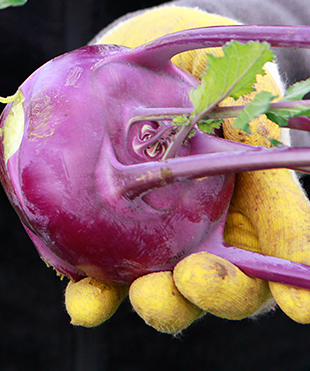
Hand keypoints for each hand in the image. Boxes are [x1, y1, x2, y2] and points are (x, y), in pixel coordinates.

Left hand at [64, 6, 309, 332]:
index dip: (294, 284)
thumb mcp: (228, 73)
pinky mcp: (105, 237)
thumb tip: (262, 114)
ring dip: (158, 303)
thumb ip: (244, 100)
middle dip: (216, 293)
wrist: (133, 66)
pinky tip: (82, 299)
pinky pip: (101, 276)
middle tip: (196, 279)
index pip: (279, 244)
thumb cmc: (194, 70)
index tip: (298, 304)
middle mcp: (206, 229)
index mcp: (248, 197)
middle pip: (224, 283)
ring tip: (144, 295)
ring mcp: (156, 238)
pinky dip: (93, 295)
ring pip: (166, 290)